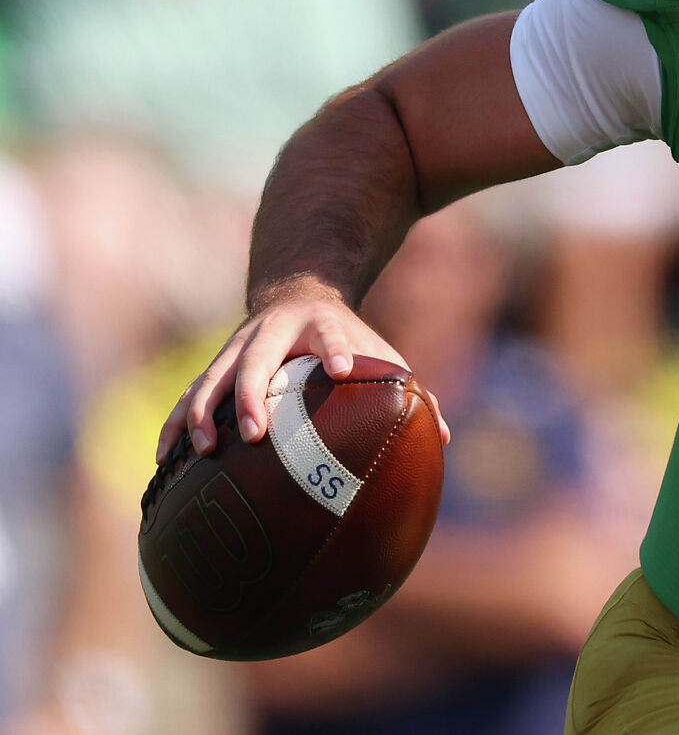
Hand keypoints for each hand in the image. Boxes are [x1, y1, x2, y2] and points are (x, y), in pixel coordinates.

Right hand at [156, 276, 448, 462]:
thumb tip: (442, 436)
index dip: (337, 348)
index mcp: (321, 323)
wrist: (297, 294)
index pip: (330, 333)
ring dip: (203, 413)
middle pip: (257, 359)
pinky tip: (163, 457)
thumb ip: (408, 387)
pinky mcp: (216, 365)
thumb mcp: (378, 350)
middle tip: (254, 433)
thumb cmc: (348, 338)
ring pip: (212, 377)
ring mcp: (238, 347)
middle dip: (251, 394)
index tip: (344, 368)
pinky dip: (175, 422)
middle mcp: (272, 331)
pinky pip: (190, 394)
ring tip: (203, 452)